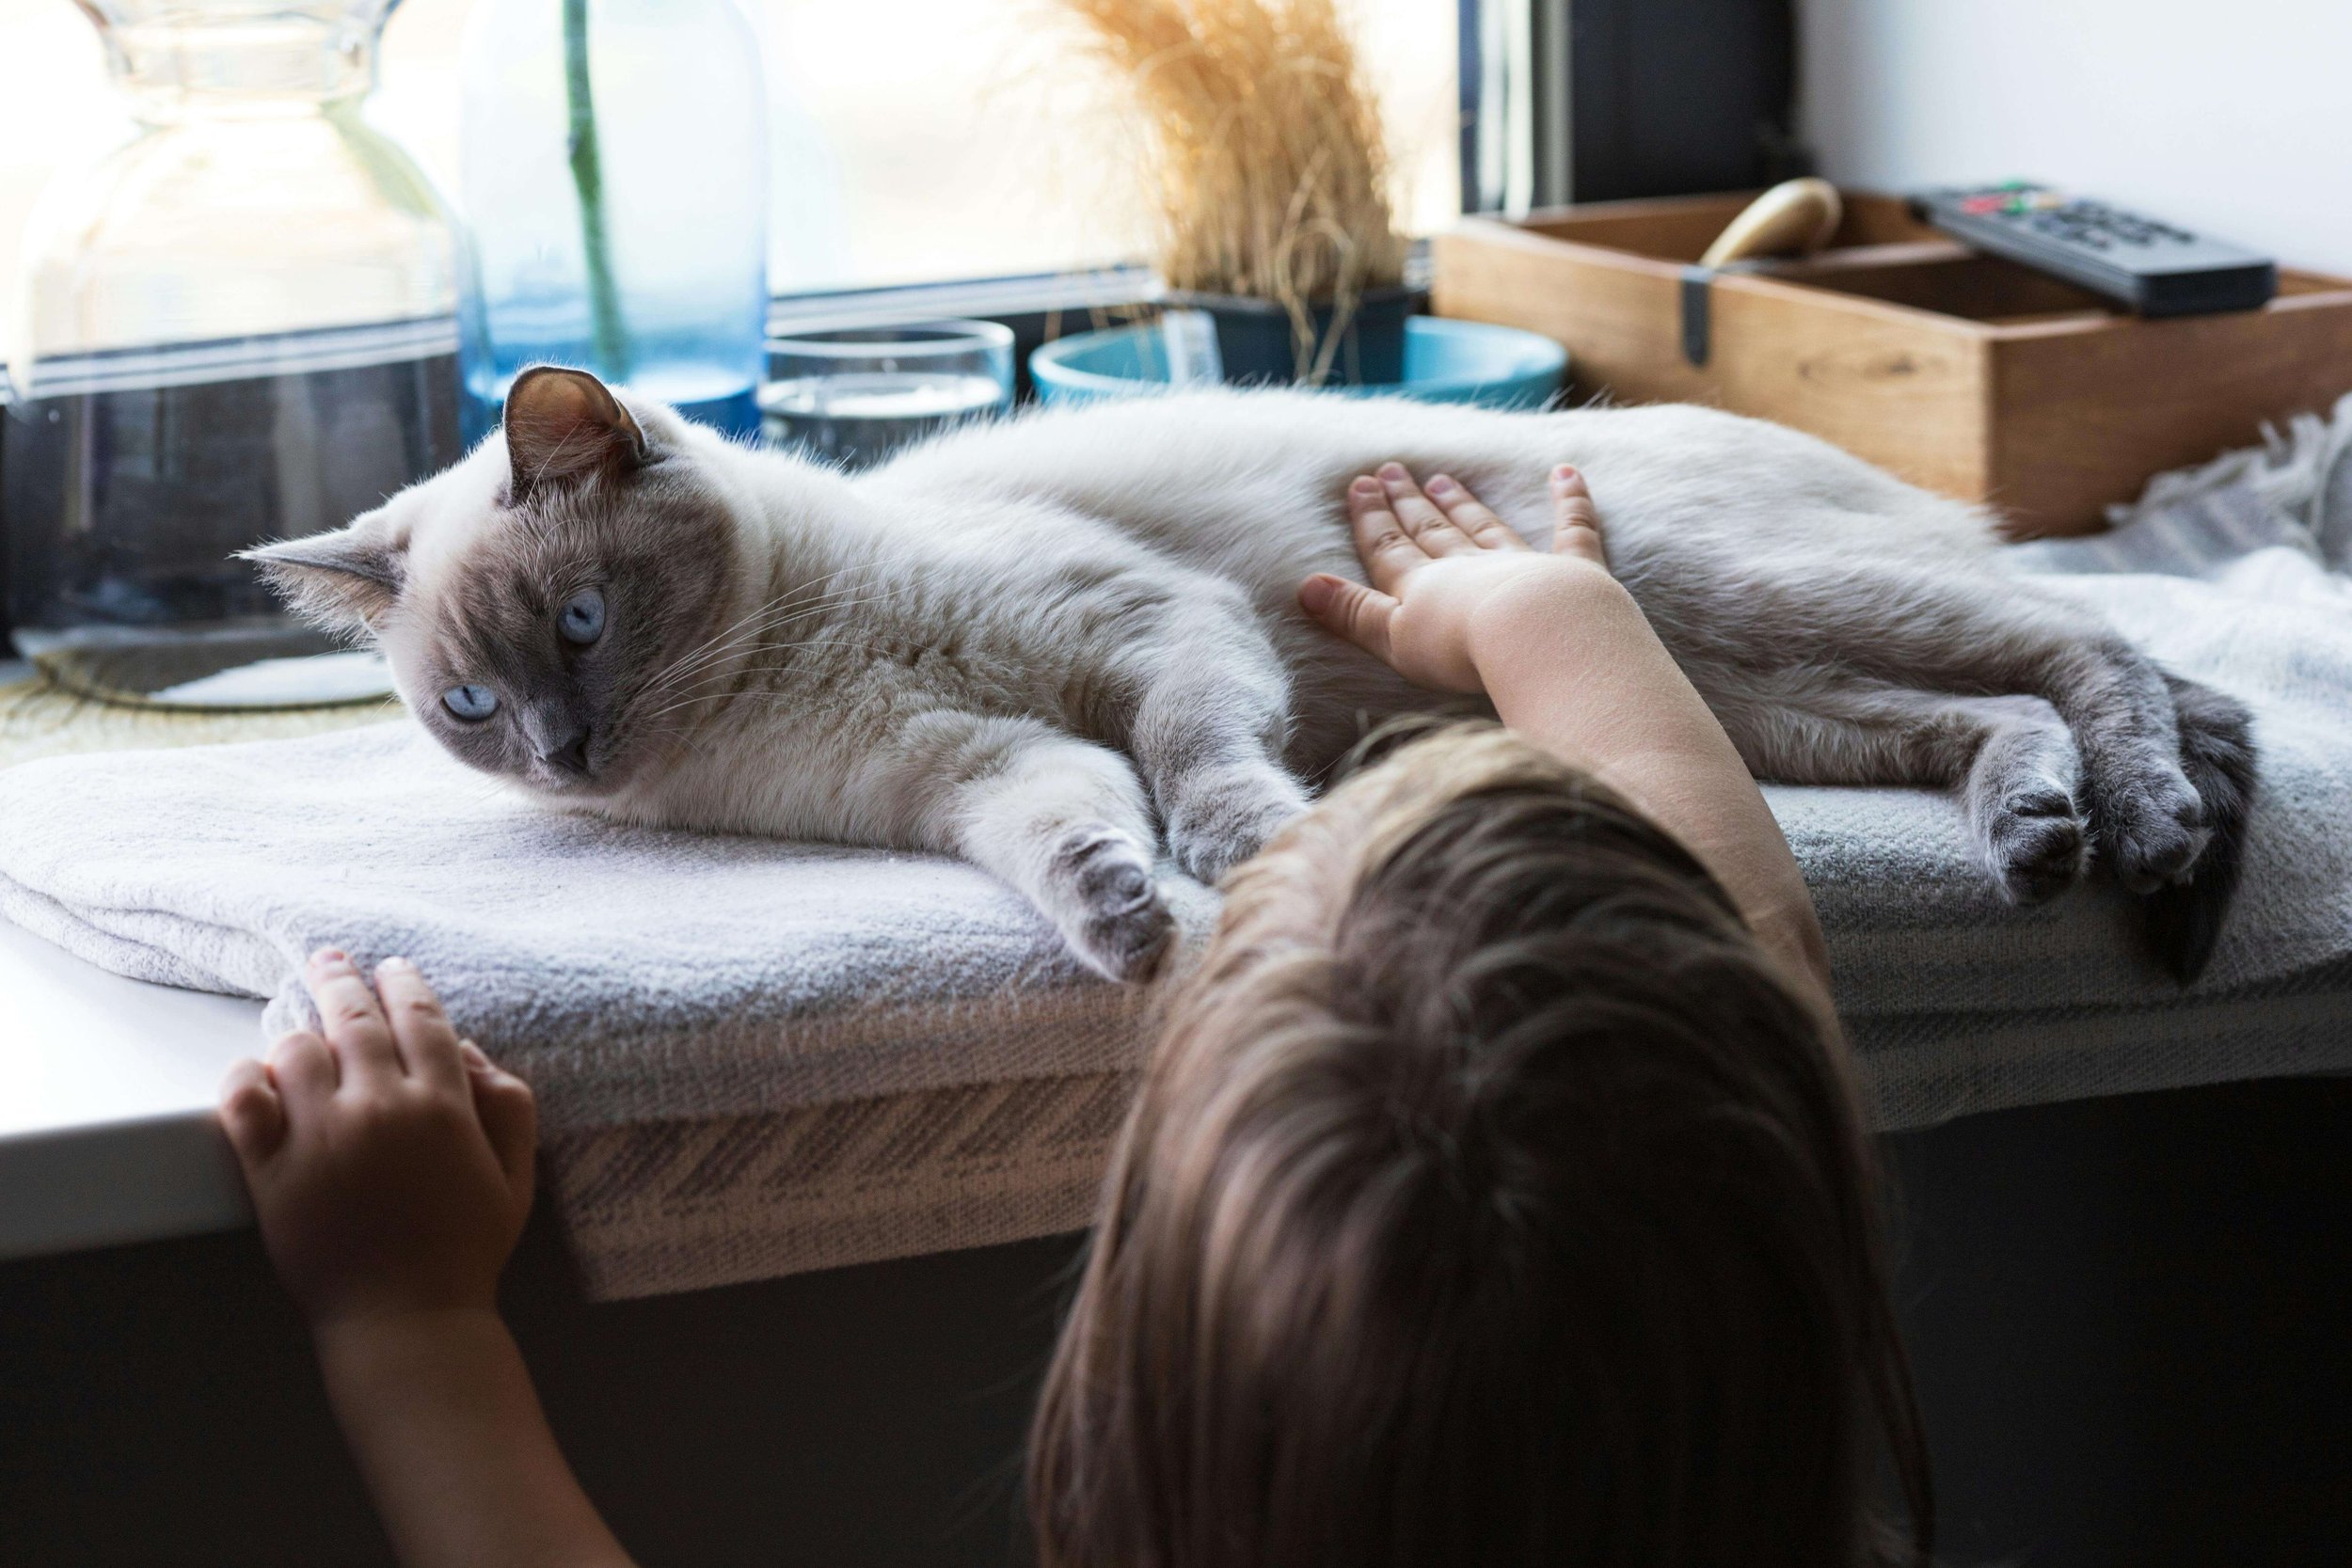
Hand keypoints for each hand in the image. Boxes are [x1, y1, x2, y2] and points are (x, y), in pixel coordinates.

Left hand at [219, 949, 536, 1330]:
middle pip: (351, 1018)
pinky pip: (242, 1101)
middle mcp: (379, 1108)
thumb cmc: (466, 1248)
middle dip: (341, 979)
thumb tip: (468, 1051)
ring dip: (300, 1034)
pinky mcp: (271, 1171)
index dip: (403, 984)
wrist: (406, 1317)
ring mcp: (320, 1137)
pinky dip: (244, 1078)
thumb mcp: (516, 1174)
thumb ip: (507, 1104)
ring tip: (303, 1034)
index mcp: (442, 1105)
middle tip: (331, 960)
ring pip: (295, 1050)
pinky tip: (256, 1076)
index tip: (391, 968)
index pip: (418, 1016)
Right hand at [1298, 462, 1609, 692]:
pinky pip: (1573, 528)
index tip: (1360, 486)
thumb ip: (1353, 614)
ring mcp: (1521, 565)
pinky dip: (1570, 500)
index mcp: (1424, 587)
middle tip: (1392, 470)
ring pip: (1485, 528)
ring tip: (1443, 479)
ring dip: (1463, 504)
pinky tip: (1565, 472)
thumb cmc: (1462, 649)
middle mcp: (1469, 567)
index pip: (1390, 550)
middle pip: (1432, 531)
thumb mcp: (1393, 639)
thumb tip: (1305, 586)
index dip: (1373, 520)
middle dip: (1409, 503)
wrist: (1537, 636)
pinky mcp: (1574, 571)